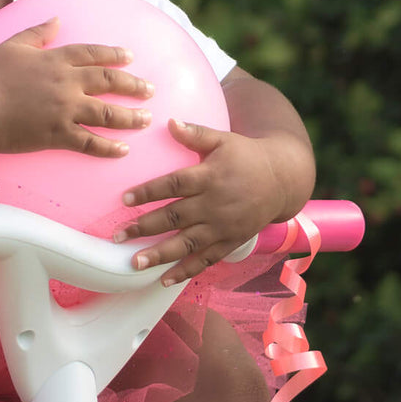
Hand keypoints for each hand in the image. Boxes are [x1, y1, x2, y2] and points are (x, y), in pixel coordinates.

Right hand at [0, 17, 153, 157]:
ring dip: (130, 117)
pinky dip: (109, 148)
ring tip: (146, 119)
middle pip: (108, 81)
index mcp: (56, 59)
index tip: (130, 57)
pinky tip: (123, 150)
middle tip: (150, 90)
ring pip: (107, 113)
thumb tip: (56, 19)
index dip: (113, 54)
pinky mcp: (58, 135)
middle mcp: (66, 83)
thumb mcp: (12, 45)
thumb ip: (37, 32)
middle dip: (133, 85)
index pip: (93, 54)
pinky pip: (90, 142)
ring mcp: (65, 110)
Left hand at [115, 119, 288, 284]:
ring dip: (159, 255)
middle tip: (118, 236)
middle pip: (175, 217)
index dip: (149, 192)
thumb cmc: (247, 156)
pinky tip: (164, 280)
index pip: (174, 185)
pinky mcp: (230, 242)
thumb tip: (168, 121)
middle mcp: (215, 204)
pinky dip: (185, 272)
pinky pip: (205, 260)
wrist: (281, 180)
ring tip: (135, 263)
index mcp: (210, 177)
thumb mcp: (223, 139)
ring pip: (187, 244)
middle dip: (145, 227)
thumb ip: (195, 133)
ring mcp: (223, 227)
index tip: (125, 199)